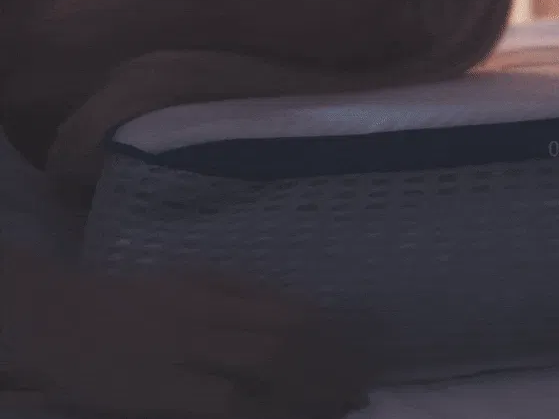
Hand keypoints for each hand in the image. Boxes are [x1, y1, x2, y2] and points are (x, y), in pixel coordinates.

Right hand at [0, 245, 374, 418]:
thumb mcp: (189, 280)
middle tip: (365, 381)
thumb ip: (238, 287)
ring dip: (313, 386)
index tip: (362, 346)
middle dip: (334, 363)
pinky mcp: (171, 395)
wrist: (64, 319)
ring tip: (347, 400)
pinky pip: (234, 406)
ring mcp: (193, 357)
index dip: (334, 332)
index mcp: (219, 293)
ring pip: (269, 371)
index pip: (291, 311)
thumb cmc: (131, 299)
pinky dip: (271, 410)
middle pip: (289, 342)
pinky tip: (296, 415)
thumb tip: (294, 302)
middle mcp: (214, 320)